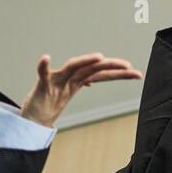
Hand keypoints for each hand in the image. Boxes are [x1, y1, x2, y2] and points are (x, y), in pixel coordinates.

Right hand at [19, 53, 142, 127]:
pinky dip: (43, 66)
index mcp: (79, 81)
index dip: (120, 74)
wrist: (33, 116)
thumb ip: (79, 84)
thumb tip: (91, 81)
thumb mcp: (68, 93)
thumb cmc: (50, 102)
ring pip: (73, 67)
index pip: (103, 74)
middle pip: (93, 68)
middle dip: (110, 66)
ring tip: (99, 57)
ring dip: (85, 61)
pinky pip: (43, 74)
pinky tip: (45, 58)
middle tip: (128, 65)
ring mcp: (57, 80)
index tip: (138, 74)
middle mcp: (70, 77)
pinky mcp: (42, 85)